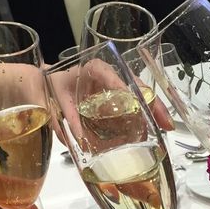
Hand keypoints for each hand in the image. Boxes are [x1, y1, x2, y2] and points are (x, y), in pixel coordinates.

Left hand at [47, 59, 173, 144]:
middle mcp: (110, 76)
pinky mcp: (117, 100)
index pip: (113, 76)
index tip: (137, 105)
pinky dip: (145, 119)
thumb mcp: (54, 101)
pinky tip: (154, 131)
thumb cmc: (49, 87)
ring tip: (166, 128)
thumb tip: (78, 139)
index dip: (127, 90)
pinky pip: (134, 107)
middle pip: (137, 86)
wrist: (43, 88)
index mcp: (94, 69)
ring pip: (140, 96)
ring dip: (154, 112)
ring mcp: (116, 88)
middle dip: (153, 104)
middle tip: (165, 123)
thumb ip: (64, 118)